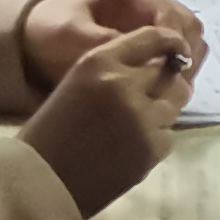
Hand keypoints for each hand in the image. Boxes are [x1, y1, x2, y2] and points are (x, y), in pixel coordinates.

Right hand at [17, 25, 192, 216]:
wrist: (39, 181)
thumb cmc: (51, 132)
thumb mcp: (78, 83)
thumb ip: (116, 70)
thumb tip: (162, 65)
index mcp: (99, 62)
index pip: (153, 38)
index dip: (172, 42)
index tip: (179, 50)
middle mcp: (124, 83)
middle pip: (170, 74)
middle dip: (166, 83)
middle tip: (153, 97)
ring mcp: (141, 117)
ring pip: (175, 104)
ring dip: (162, 111)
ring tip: (137, 124)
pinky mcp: (151, 148)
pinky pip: (168, 134)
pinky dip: (156, 139)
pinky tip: (131, 147)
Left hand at [20, 0, 201, 89]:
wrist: (33, 39)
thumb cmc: (51, 33)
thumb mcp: (71, 37)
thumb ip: (110, 44)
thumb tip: (152, 60)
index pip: (172, 16)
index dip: (176, 46)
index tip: (172, 75)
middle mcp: (150, 0)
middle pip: (189, 25)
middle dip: (187, 55)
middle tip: (175, 86)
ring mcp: (152, 18)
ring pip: (190, 37)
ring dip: (187, 62)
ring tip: (172, 89)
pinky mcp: (151, 37)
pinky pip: (178, 49)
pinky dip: (179, 66)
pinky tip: (165, 86)